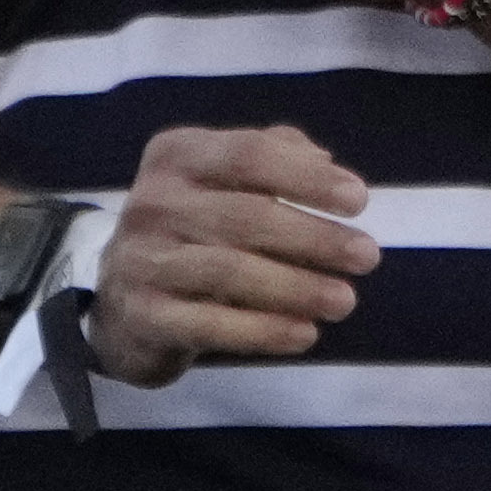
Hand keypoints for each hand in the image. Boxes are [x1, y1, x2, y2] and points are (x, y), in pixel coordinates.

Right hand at [81, 126, 378, 382]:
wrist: (123, 300)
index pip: (249, 155)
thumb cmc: (196, 227)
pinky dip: (262, 331)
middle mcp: (153, 202)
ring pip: (229, 272)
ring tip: (345, 301)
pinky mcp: (141, 315)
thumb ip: (278, 156)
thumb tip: (327, 163)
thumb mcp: (227, 179)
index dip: (307, 178)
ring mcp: (140, 260)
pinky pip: (208, 323)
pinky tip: (304, 334)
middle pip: (246, 216)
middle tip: (367, 257)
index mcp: (178, 155)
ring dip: (297, 288)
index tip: (360, 201)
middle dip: (315, 238)